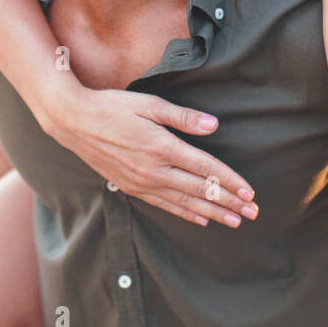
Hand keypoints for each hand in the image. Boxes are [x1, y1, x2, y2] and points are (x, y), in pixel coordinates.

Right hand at [45, 86, 258, 227]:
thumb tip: (214, 125)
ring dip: (213, 213)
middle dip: (229, 202)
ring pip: (185, 203)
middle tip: (253, 213)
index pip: (205, 168)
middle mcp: (154, 170)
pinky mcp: (132, 187)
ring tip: (235, 221)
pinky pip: (164, 205)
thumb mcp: (150, 105)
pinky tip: (202, 219)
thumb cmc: (113, 107)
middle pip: (200, 190)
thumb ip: (184, 117)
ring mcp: (142, 182)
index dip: (230, 181)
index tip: (250, 191)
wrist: (74, 122)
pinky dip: (186, 213)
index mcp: (162, 147)